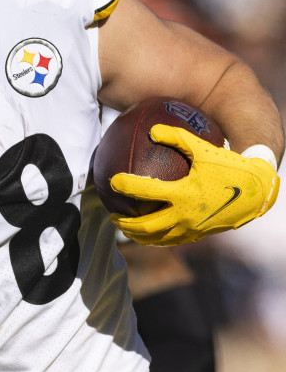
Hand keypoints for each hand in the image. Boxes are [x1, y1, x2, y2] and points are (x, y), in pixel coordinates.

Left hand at [110, 124, 279, 244]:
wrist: (258, 192)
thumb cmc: (231, 167)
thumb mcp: (205, 149)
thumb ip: (178, 137)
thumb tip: (152, 129)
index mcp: (184, 193)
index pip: (145, 191)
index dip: (125, 185)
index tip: (112, 181)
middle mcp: (186, 214)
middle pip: (146, 225)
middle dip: (124, 222)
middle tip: (112, 214)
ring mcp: (193, 228)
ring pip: (157, 239)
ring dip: (138, 236)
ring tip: (126, 229)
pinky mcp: (200, 235)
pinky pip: (173, 241)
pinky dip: (157, 239)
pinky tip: (150, 234)